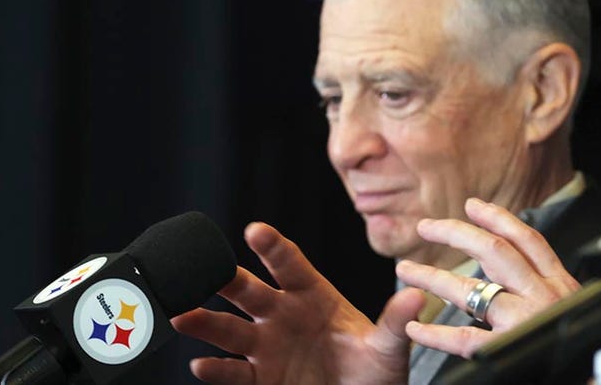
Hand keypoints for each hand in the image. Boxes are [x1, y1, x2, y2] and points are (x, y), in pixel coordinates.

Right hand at [172, 222, 423, 384]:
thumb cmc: (376, 370)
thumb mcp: (390, 347)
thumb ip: (396, 322)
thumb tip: (415, 296)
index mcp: (314, 296)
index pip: (290, 265)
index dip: (273, 247)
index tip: (255, 230)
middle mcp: (284, 315)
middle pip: (250, 292)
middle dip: (227, 280)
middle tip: (207, 269)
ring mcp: (268, 346)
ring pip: (230, 329)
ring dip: (205, 321)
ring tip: (184, 315)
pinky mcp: (259, 379)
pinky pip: (233, 373)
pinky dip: (216, 369)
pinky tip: (201, 364)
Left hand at [395, 198, 580, 357]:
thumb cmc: (583, 347)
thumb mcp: (573, 309)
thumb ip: (547, 290)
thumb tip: (523, 271)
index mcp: (561, 286)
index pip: (528, 241)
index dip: (498, 219)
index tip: (473, 206)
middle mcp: (543, 297)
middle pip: (496, 252)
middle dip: (457, 233)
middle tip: (427, 227)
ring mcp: (526, 322)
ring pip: (472, 289)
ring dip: (433, 277)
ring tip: (406, 271)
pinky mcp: (510, 350)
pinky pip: (464, 339)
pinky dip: (435, 333)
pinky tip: (415, 327)